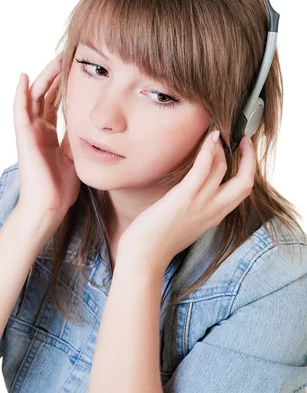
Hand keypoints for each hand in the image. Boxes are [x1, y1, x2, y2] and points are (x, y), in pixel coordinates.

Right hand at [13, 53, 80, 217]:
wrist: (50, 206)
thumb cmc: (61, 187)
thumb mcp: (75, 155)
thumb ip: (77, 138)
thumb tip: (88, 123)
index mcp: (49, 134)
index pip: (54, 103)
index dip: (63, 85)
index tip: (76, 68)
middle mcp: (37, 130)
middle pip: (44, 95)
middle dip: (56, 75)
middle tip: (68, 56)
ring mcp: (29, 132)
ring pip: (33, 97)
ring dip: (43, 77)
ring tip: (56, 59)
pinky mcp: (23, 137)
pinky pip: (19, 111)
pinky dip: (20, 93)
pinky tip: (23, 77)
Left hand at [117, 131, 255, 273]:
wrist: (143, 258)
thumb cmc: (155, 242)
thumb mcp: (182, 224)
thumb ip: (193, 209)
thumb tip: (189, 192)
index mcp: (213, 216)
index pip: (240, 191)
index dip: (246, 171)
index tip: (242, 154)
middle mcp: (213, 210)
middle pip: (245, 181)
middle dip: (248, 158)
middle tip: (242, 140)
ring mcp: (200, 204)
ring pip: (224, 170)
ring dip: (223, 148)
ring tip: (217, 133)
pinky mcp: (184, 198)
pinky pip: (203, 170)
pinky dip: (209, 151)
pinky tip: (210, 137)